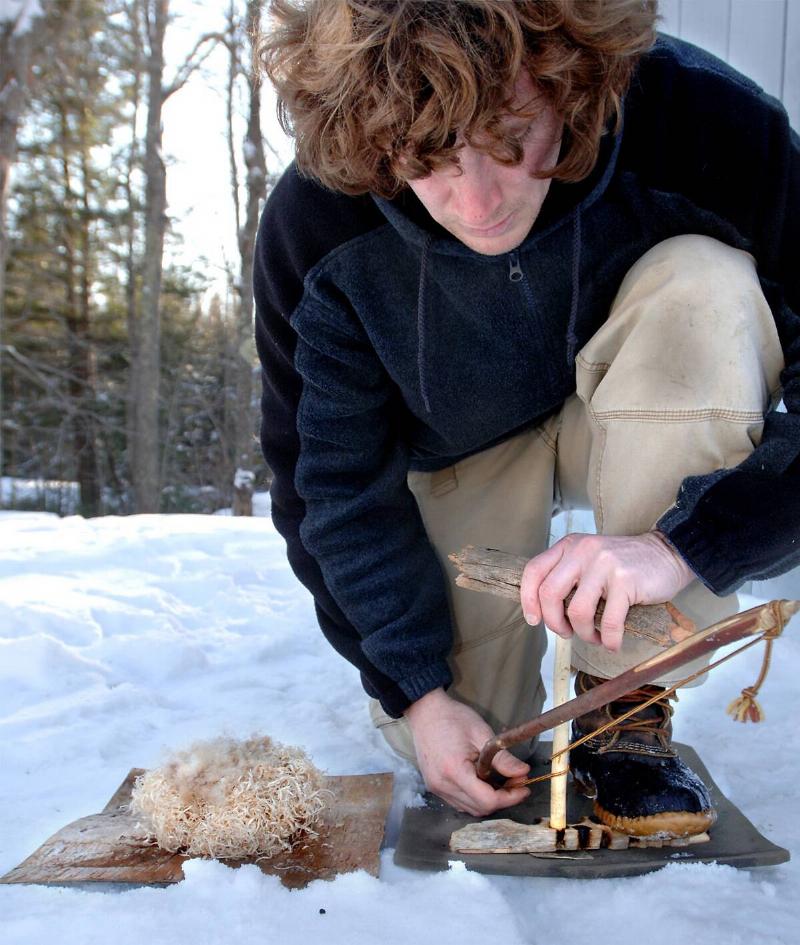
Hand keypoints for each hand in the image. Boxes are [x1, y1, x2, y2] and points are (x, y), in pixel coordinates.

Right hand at [403, 688, 530, 815]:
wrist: (425, 711)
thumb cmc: (454, 718)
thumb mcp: (482, 734)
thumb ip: (503, 758)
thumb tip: (524, 772)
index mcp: (455, 771)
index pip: (487, 800)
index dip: (510, 798)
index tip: (524, 787)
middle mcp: (443, 785)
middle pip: (480, 808)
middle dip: (502, 799)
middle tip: (516, 781)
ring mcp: (436, 788)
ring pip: (470, 809)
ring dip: (489, 800)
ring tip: (501, 781)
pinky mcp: (434, 786)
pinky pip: (459, 802)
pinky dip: (475, 798)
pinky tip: (483, 782)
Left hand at [520, 531, 693, 651]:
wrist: (667, 553)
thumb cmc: (624, 564)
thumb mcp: (589, 558)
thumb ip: (568, 575)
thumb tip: (545, 610)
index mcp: (569, 546)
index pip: (534, 571)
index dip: (528, 599)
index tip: (534, 619)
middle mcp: (582, 551)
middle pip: (550, 593)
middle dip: (554, 622)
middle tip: (566, 633)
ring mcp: (604, 564)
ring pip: (577, 611)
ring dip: (584, 633)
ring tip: (593, 638)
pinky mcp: (626, 580)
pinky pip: (609, 621)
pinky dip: (609, 640)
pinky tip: (612, 643)